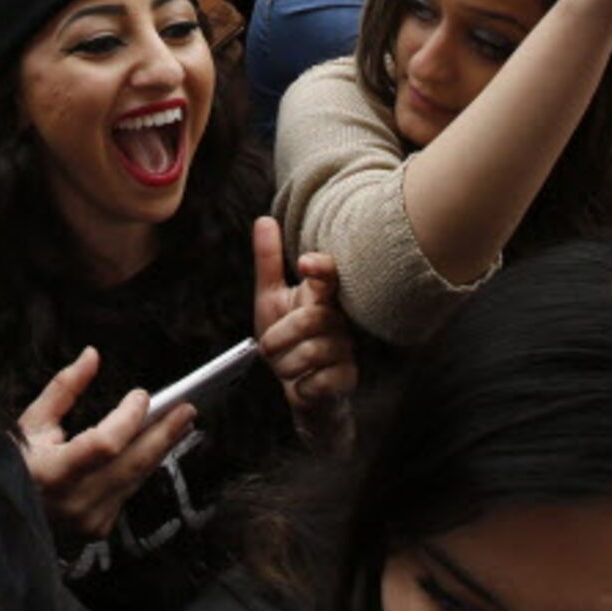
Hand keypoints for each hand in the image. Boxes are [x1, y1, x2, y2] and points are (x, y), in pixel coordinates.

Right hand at [17, 348, 196, 545]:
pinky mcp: (98, 529)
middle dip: (164, 433)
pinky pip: (128, 491)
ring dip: (160, 449)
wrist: (0, 519)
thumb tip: (92, 355)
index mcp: (51, 472)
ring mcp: (88, 520)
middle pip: (132, 464)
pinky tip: (155, 446)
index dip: (128, 419)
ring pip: (136, 478)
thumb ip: (64, 388)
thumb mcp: (30, 422)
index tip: (142, 395)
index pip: (104, 444)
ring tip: (181, 422)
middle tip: (188, 408)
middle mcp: (74, 501)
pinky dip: (141, 467)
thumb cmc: (12, 463)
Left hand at [251, 215, 356, 430]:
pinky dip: (302, 386)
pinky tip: (303, 384)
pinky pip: (320, 380)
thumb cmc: (287, 340)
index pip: (330, 275)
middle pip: (311, 318)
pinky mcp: (347, 378)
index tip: (306, 263)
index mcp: (321, 295)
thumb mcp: (271, 300)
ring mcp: (346, 349)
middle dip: (278, 337)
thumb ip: (269, 262)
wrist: (301, 390)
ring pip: (313, 351)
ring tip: (286, 366)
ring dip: (286, 363)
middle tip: (268, 346)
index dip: (321, 268)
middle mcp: (339, 319)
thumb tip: (264, 220)